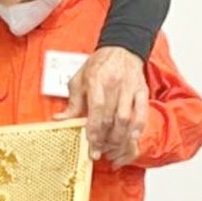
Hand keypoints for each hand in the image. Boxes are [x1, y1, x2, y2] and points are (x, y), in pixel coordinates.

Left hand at [55, 46, 147, 165]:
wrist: (120, 49)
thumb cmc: (98, 66)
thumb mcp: (79, 80)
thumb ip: (71, 102)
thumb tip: (59, 120)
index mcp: (96, 80)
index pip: (97, 108)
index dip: (94, 129)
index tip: (91, 143)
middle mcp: (115, 84)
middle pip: (111, 117)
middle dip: (104, 139)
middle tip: (99, 151)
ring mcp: (130, 88)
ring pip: (126, 118)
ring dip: (118, 137)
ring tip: (111, 147)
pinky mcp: (142, 91)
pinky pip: (142, 112)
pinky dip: (138, 126)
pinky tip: (132, 137)